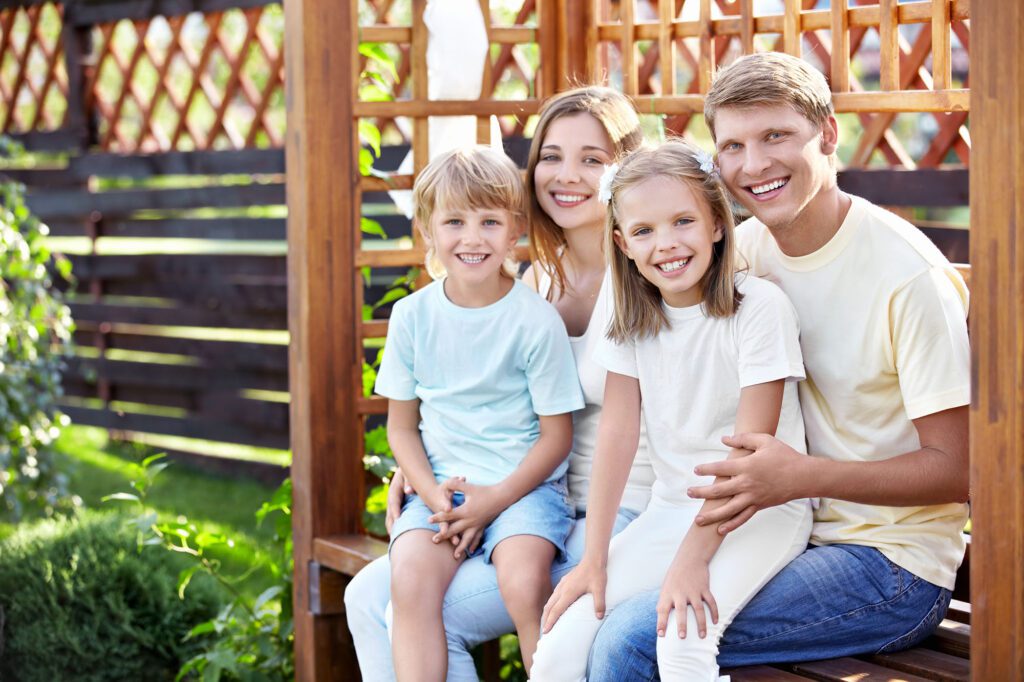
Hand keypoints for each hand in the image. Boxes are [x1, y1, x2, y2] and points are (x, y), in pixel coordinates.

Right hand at [384, 468, 414, 534]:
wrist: (407, 469)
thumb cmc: (410, 471)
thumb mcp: (408, 473)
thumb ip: (409, 481)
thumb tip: (408, 491)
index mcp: (394, 490)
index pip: (394, 503)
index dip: (395, 512)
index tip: (398, 521)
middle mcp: (392, 499)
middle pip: (390, 514)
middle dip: (392, 526)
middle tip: (395, 537)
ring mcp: (393, 505)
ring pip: (391, 519)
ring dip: (393, 530)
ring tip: (397, 542)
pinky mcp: (397, 508)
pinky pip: (395, 520)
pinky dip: (397, 528)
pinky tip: (401, 537)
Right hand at [419, 481, 458, 544]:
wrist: (430, 496)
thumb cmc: (441, 490)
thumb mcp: (447, 485)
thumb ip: (455, 482)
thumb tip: (462, 477)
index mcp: (442, 502)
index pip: (444, 504)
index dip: (445, 505)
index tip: (448, 508)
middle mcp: (442, 513)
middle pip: (444, 521)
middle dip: (446, 528)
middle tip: (448, 534)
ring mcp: (443, 520)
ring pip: (448, 530)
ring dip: (452, 537)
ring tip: (457, 545)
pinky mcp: (446, 524)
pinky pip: (451, 533)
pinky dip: (455, 539)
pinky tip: (462, 547)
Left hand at [428, 478, 504, 558]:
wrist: (502, 497)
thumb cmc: (485, 491)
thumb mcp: (469, 487)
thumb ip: (456, 485)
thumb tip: (447, 482)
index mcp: (465, 511)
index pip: (449, 515)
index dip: (438, 517)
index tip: (429, 520)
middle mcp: (470, 520)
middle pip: (455, 530)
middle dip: (444, 535)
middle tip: (434, 540)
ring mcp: (477, 525)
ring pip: (467, 539)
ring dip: (460, 547)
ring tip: (455, 556)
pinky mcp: (483, 526)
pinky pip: (477, 538)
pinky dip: (474, 545)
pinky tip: (471, 551)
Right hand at [541, 557, 606, 632]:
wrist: (593, 559)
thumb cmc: (596, 574)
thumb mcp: (600, 589)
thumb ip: (599, 603)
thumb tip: (599, 617)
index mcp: (568, 593)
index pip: (556, 610)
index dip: (550, 622)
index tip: (546, 632)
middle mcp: (562, 589)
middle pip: (549, 607)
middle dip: (545, 620)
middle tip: (544, 632)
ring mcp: (562, 585)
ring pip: (550, 601)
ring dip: (546, 612)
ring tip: (546, 622)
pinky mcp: (564, 582)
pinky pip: (554, 595)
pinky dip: (550, 604)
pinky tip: (553, 607)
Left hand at [657, 557, 717, 638]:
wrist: (689, 558)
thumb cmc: (675, 576)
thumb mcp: (666, 587)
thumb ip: (665, 601)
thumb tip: (661, 617)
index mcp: (668, 593)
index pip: (662, 609)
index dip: (661, 622)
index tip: (661, 634)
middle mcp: (680, 592)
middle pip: (681, 610)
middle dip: (682, 624)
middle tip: (682, 637)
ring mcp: (693, 590)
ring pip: (698, 609)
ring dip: (700, 624)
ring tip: (701, 636)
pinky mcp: (704, 588)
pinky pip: (711, 602)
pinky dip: (714, 612)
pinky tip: (715, 622)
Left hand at [687, 433, 804, 533]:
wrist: (803, 476)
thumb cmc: (784, 456)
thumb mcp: (764, 441)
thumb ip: (743, 439)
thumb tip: (724, 439)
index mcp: (747, 467)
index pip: (720, 469)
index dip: (706, 469)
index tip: (696, 470)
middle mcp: (747, 484)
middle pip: (719, 490)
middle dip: (701, 493)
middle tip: (688, 493)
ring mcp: (753, 497)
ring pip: (728, 509)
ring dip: (711, 515)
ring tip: (697, 519)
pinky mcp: (759, 506)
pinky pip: (743, 517)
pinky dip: (731, 525)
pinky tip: (720, 530)